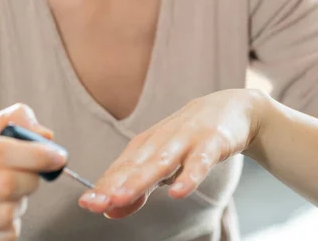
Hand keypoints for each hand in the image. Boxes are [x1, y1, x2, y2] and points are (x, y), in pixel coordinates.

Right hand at [0, 103, 64, 239]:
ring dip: (21, 204)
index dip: (34, 153)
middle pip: (4, 184)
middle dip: (31, 179)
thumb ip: (10, 121)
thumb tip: (45, 135)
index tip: (59, 156)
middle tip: (34, 176)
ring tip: (11, 196)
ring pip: (5, 214)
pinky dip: (11, 227)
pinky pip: (2, 239)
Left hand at [79, 89, 264, 218]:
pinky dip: (189, 176)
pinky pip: (200, 162)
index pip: (121, 168)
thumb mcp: (164, 163)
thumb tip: (110, 210)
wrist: (232, 107)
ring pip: (161, 163)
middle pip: (135, 165)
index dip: (103, 186)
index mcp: (147, 145)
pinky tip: (178, 192)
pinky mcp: (212, 142)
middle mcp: (162, 141)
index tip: (85, 203)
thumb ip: (139, 188)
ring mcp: (186, 140)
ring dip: (140, 180)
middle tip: (93, 202)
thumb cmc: (190, 137)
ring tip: (120, 197)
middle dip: (113, 184)